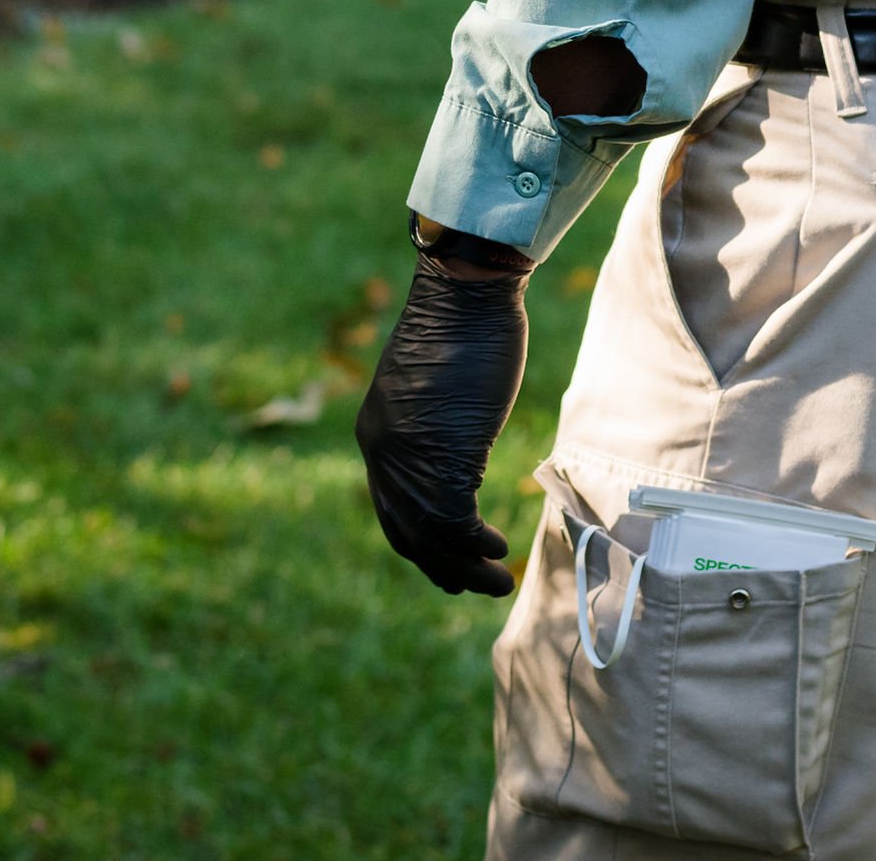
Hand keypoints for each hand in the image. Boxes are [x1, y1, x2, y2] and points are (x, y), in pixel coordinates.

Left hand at [353, 231, 530, 595]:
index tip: (447, 560)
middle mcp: (383, 449)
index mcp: (377, 434)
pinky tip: (497, 548)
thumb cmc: (462, 328)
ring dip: (462, 566)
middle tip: (473, 584)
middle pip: (406, 529)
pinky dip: (474, 544)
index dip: (420, 541)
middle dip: (440, 565)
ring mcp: (409, 453)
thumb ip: (434, 428)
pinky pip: (453, 519)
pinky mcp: (442, 450)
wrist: (466, 290)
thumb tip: (452, 454)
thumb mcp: (436, 389)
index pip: (391, 507)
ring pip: (429, 534)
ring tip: (495, 581)